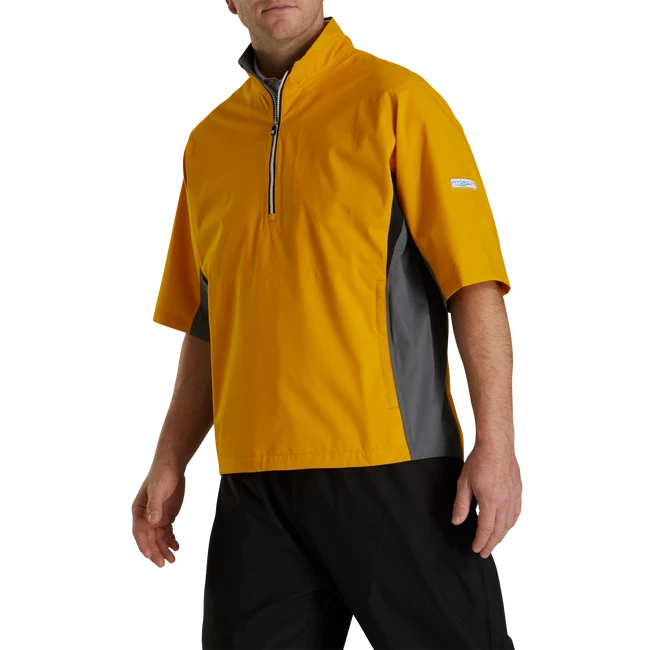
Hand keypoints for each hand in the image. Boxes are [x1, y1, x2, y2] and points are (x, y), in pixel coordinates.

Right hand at [129, 460, 186, 569]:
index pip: (139, 533)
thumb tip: (152, 521)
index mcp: (138, 511)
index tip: (150, 557)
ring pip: (159, 539)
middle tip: (164, 564)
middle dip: (156, 552)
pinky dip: (172, 542)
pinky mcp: (167, 517)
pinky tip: (177, 549)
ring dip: (165, 550)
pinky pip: (168, 533)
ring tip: (172, 560)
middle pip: (149, 540)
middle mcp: (146, 518)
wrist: (172, 465)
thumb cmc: (160, 474)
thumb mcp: (156, 488)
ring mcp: (157, 518)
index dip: (144, 546)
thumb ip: (154, 505)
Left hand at [451, 439, 524, 557]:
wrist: (497, 444)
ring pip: (510, 524)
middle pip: (499, 530)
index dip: (481, 541)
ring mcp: (515, 497)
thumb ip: (461, 504)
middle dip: (492, 544)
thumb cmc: (479, 459)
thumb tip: (457, 521)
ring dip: (502, 536)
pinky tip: (507, 527)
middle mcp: (506, 502)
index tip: (476, 549)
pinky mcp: (520, 491)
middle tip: (485, 552)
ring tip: (494, 543)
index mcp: (491, 501)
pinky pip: (518, 514)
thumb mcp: (464, 482)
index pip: (486, 528)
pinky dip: (512, 524)